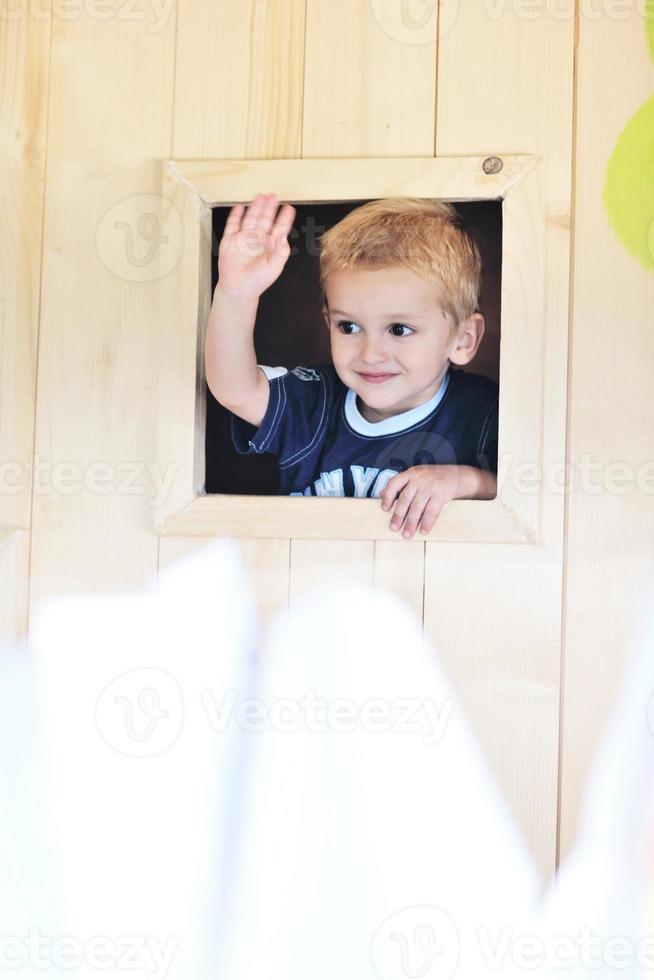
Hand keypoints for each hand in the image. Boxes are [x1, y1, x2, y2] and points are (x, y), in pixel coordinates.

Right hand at [217, 193, 295, 298]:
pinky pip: (233, 225)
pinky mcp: (230, 240)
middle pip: (265, 219)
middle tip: (274, 196)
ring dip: (255, 207)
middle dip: (269, 207)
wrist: (238, 289)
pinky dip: (236, 215)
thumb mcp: (274, 267)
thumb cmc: (257, 281)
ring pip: (251, 218)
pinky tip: (240, 207)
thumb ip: (281, 251)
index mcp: (270, 246)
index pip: (279, 228)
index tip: (289, 208)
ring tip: (260, 196)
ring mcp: (244, 239)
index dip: (285, 218)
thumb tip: (283, 235)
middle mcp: (258, 240)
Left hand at [380, 465, 494, 538]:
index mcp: (411, 473)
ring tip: (407, 534)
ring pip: (417, 507)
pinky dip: (427, 522)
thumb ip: (403, 485)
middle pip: (405, 499)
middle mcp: (419, 478)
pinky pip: (432, 511)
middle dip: (399, 515)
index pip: (394, 483)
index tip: (384, 509)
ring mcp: (431, 485)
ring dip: (411, 523)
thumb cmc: (437, 478)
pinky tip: (424, 530)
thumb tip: (382, 495)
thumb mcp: (419, 476)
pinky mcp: (442, 494)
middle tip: (394, 528)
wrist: (462, 476)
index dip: (388, 496)